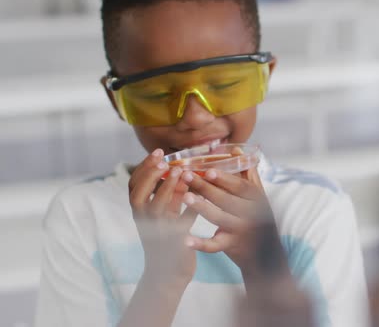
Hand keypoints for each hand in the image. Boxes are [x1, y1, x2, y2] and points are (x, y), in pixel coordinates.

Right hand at [128, 149, 198, 285]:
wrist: (168, 274)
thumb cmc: (167, 239)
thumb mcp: (165, 214)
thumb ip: (169, 195)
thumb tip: (180, 169)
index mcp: (139, 211)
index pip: (134, 184)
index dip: (144, 167)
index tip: (158, 152)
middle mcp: (143, 221)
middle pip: (138, 193)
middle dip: (150, 173)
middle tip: (164, 159)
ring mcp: (156, 232)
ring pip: (156, 207)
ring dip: (167, 188)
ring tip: (180, 171)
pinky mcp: (173, 242)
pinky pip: (180, 223)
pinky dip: (188, 208)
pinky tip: (196, 195)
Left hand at [181, 167, 278, 271]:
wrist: (266, 255)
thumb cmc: (258, 219)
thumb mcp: (258, 196)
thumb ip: (247, 174)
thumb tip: (237, 150)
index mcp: (257, 198)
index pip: (239, 186)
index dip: (223, 178)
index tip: (206, 170)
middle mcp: (252, 214)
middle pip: (226, 199)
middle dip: (205, 187)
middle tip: (186, 176)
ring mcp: (242, 230)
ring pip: (220, 218)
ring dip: (202, 207)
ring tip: (185, 197)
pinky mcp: (233, 245)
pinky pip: (215, 245)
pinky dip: (201, 244)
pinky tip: (186, 239)